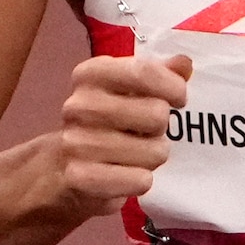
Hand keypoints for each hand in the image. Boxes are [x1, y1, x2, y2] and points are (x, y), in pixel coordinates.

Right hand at [54, 49, 191, 209]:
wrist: (60, 167)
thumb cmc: (104, 122)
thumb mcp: (126, 89)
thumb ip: (157, 74)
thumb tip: (184, 64)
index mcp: (90, 75)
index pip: (144, 72)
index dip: (173, 87)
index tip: (179, 99)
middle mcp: (79, 105)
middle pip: (157, 114)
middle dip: (160, 128)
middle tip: (143, 133)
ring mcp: (76, 143)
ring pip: (155, 152)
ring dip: (152, 157)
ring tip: (133, 155)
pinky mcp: (81, 177)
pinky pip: (140, 180)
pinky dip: (140, 180)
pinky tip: (125, 175)